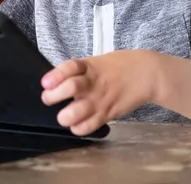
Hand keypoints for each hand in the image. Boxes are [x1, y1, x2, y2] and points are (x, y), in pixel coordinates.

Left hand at [41, 50, 157, 135]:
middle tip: (48, 99)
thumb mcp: (95, 63)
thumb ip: (78, 72)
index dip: (56, 75)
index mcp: (89, 66)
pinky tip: (76, 124)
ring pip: (79, 111)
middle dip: (54, 96)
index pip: (70, 67)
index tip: (45, 83)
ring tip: (63, 116)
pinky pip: (91, 125)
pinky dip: (80, 128)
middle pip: (72, 87)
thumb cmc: (117, 67)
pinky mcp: (108, 113)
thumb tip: (54, 83)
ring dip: (66, 116)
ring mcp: (101, 98)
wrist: (145, 73)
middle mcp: (93, 82)